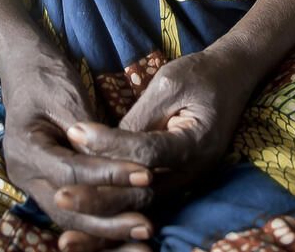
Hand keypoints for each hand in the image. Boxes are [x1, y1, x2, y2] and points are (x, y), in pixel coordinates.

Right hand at [0, 44, 155, 249]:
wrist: (26, 70)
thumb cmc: (49, 77)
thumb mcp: (69, 99)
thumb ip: (90, 135)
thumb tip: (117, 164)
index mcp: (25, 149)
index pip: (71, 172)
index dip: (109, 176)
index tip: (146, 175)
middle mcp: (24, 175)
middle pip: (67, 210)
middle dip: (109, 221)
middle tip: (147, 226)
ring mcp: (33, 184)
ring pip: (71, 219)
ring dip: (107, 231)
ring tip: (143, 236)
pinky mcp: (49, 187)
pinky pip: (75, 214)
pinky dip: (100, 225)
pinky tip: (127, 235)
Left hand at [66, 47, 262, 204]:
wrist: (232, 78)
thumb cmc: (200, 74)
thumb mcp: (169, 83)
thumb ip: (139, 116)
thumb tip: (100, 145)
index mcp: (196, 144)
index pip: (146, 152)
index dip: (109, 145)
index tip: (74, 133)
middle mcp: (194, 172)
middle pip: (142, 194)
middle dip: (100, 198)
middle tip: (62, 196)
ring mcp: (187, 182)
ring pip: (141, 206)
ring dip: (103, 214)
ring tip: (67, 219)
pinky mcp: (176, 182)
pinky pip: (143, 201)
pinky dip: (116, 211)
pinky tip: (86, 219)